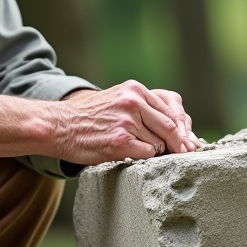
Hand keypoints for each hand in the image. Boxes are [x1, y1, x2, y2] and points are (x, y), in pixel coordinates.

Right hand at [55, 81, 199, 164]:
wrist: (59, 126)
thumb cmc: (88, 117)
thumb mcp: (117, 100)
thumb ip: (143, 107)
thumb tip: (175, 127)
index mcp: (135, 90)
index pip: (170, 110)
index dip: (181, 129)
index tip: (188, 142)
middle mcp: (133, 102)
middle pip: (170, 127)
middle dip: (179, 143)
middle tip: (184, 154)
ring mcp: (127, 122)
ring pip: (158, 143)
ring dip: (153, 150)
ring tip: (132, 147)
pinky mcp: (121, 141)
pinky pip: (148, 154)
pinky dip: (143, 157)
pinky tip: (128, 153)